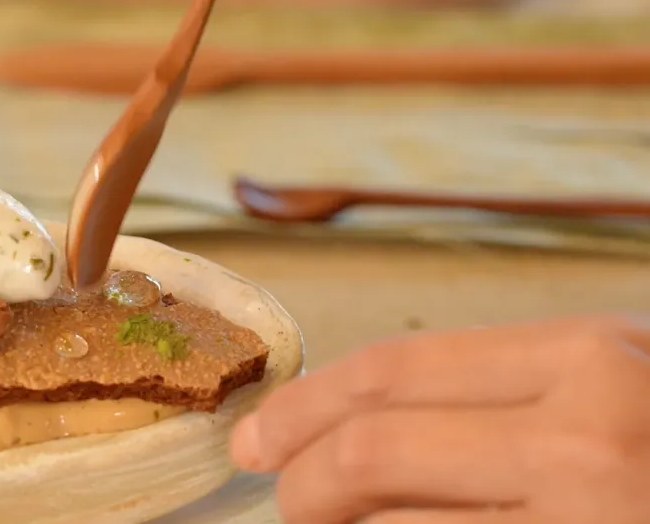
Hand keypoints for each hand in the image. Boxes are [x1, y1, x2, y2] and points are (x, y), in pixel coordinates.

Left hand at [229, 316, 649, 523]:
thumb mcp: (611, 392)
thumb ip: (507, 399)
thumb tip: (359, 427)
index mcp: (585, 360)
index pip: (392, 373)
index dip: (304, 404)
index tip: (256, 435)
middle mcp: (585, 435)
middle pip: (372, 451)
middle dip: (298, 477)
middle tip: (275, 496)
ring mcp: (588, 519)